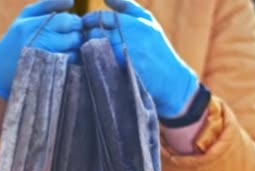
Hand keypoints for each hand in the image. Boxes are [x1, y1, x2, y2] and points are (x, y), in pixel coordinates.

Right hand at [0, 0, 82, 99]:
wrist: (2, 67)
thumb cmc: (18, 36)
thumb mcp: (27, 15)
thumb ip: (48, 4)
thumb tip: (71, 1)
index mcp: (32, 26)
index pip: (67, 21)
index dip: (74, 22)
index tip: (71, 25)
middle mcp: (38, 44)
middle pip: (74, 38)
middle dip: (77, 36)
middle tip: (71, 37)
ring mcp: (44, 62)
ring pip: (75, 53)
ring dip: (76, 50)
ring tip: (66, 49)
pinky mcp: (50, 75)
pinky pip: (71, 67)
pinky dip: (73, 62)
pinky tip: (65, 60)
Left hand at [82, 0, 199, 116]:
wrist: (170, 79)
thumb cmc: (157, 47)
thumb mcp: (147, 21)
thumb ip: (126, 6)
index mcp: (134, 24)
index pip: (100, 17)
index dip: (89, 20)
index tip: (87, 24)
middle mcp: (128, 40)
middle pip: (94, 33)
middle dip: (86, 35)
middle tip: (84, 38)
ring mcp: (122, 58)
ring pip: (93, 49)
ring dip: (87, 49)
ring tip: (90, 50)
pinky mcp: (119, 74)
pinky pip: (96, 65)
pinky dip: (90, 63)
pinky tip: (93, 62)